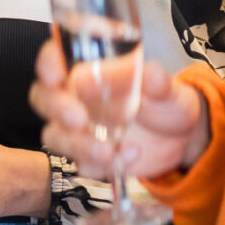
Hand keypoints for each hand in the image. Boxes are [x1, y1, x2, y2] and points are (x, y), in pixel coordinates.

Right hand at [30, 35, 207, 177]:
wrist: (181, 140)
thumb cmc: (166, 103)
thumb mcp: (169, 89)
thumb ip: (158, 82)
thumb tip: (151, 74)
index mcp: (89, 69)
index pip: (55, 58)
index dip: (49, 64)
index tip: (56, 76)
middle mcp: (77, 97)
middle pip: (44, 97)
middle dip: (57, 108)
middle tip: (79, 119)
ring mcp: (79, 129)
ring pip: (55, 135)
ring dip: (78, 145)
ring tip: (109, 151)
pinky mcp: (88, 157)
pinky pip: (81, 164)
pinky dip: (101, 165)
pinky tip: (128, 158)